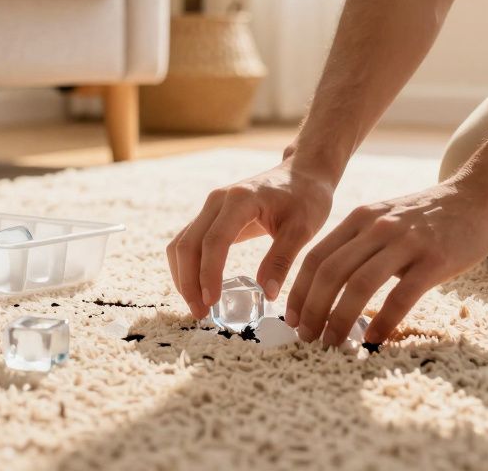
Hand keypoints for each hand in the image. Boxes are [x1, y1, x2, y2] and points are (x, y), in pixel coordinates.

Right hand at [167, 159, 334, 317]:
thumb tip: (266, 294)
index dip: (209, 274)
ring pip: (182, 244)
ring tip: (198, 306)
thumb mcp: (302, 229)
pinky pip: (188, 242)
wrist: (302, 173)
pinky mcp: (210, 216)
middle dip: (189, 282)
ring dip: (184, 277)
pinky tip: (199, 289)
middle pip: (188, 244)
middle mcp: (217, 200)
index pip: (214, 241)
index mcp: (241, 199)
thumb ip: (282, 259)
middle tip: (201, 314)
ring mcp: (210, 207)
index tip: (212, 302)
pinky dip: (187, 267)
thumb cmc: (306, 198)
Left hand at [284, 180, 487, 346]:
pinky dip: (383, 322)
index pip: (316, 257)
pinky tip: (374, 340)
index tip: (292, 318)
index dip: (299, 291)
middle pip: (330, 272)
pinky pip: (401, 296)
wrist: (479, 196)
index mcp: (360, 218)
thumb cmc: (430, 217)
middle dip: (313, 310)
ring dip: (340, 319)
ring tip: (334, 344)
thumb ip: (362, 245)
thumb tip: (333, 288)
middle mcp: (377, 227)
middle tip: (307, 338)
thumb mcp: (386, 219)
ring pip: (359, 285)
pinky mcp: (434, 259)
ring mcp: (406, 242)